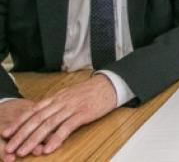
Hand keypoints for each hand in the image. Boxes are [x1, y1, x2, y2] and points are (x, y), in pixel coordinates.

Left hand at [2, 74, 116, 157]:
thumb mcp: (70, 94)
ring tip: (23, 151)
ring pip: (48, 124)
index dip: (19, 122)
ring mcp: (71, 107)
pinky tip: (49, 148)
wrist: (110, 84)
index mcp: (57, 97)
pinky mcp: (83, 113)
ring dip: (34, 139)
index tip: (7, 133)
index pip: (33, 110)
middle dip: (21, 134)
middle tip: (10, 147)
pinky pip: (67, 127)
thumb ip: (57, 104)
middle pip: (37, 119)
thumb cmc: (91, 90)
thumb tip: (44, 115)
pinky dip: (56, 138)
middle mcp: (61, 102)